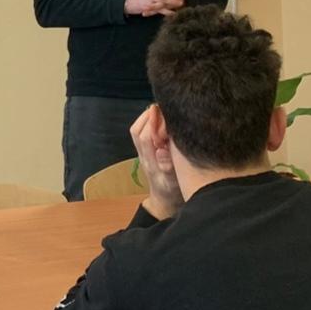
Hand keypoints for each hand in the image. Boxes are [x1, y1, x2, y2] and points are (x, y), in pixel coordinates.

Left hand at [130, 105, 183, 219]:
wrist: (165, 204)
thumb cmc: (172, 192)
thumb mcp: (173, 183)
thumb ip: (168, 167)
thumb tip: (161, 149)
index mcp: (150, 162)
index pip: (145, 137)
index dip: (153, 123)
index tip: (167, 111)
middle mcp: (143, 155)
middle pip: (138, 130)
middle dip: (149, 116)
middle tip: (165, 105)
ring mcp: (143, 154)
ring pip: (137, 131)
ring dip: (147, 118)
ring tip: (162, 109)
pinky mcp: (146, 152)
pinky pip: (141, 134)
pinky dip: (148, 124)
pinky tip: (161, 119)